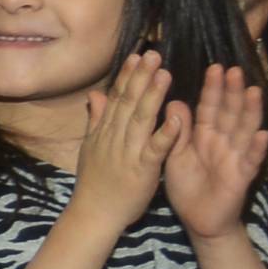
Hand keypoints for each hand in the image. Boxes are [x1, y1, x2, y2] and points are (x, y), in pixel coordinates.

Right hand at [70, 49, 181, 236]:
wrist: (95, 214)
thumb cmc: (95, 183)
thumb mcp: (91, 148)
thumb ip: (96, 120)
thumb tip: (95, 94)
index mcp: (106, 131)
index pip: (117, 98)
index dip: (128, 76)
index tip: (137, 55)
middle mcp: (115, 137)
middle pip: (129, 102)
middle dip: (141, 77)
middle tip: (153, 54)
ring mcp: (128, 152)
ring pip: (141, 120)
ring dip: (153, 96)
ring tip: (165, 74)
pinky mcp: (142, 170)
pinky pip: (155, 150)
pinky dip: (165, 134)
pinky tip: (176, 118)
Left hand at [161, 63, 267, 243]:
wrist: (198, 221)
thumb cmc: (186, 187)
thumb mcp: (175, 156)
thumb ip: (176, 131)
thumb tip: (174, 100)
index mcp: (205, 135)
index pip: (210, 108)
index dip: (213, 89)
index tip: (215, 67)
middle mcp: (223, 142)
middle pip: (230, 113)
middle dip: (232, 92)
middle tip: (234, 70)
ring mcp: (235, 158)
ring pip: (244, 131)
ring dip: (250, 113)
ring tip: (253, 92)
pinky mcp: (241, 177)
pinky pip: (250, 161)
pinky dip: (256, 149)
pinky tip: (263, 135)